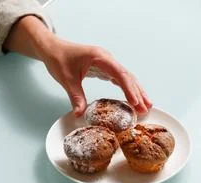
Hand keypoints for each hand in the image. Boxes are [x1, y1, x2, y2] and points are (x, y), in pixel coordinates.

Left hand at [4, 16, 151, 116]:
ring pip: (126, 78)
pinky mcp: (105, 69)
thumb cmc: (59, 59)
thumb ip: (75, 96)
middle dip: (137, 93)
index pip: (119, 74)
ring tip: (147, 106)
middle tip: (146, 109)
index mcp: (100, 57)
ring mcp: (107, 64)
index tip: (135, 103)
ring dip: (136, 92)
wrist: (53, 49)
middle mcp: (107, 59)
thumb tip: (80, 114)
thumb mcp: (66, 79)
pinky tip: (134, 99)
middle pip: (127, 76)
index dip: (129, 89)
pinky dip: (128, 90)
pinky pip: (120, 80)